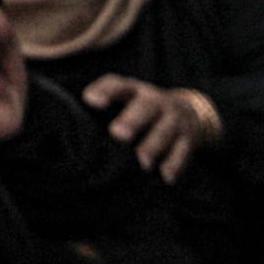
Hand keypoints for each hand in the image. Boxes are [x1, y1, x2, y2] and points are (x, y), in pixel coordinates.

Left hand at [83, 75, 221, 179]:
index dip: (105, 91)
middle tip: (118, 134)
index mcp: (134, 91)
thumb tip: (73, 132)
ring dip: (153, 147)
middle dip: (133, 120)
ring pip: (165, 132)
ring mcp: (175, 121)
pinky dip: (175, 165)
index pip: (118, 85)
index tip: (90, 101)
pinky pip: (183, 152)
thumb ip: (105, 111)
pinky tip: (166, 177)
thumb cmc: (143, 112)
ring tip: (142, 163)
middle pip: (145, 108)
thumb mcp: (128, 102)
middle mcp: (156, 102)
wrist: (191, 113)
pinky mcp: (189, 140)